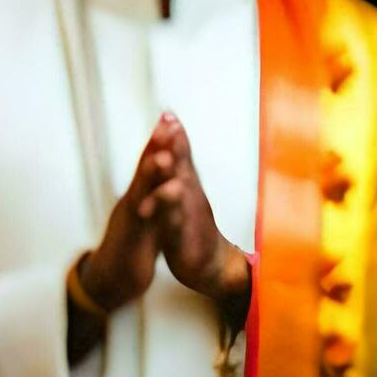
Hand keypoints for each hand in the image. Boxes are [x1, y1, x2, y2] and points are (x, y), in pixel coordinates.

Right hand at [78, 117, 180, 312]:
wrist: (114, 277)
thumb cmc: (133, 242)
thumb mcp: (147, 211)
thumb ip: (153, 189)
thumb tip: (161, 167)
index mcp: (140, 194)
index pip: (150, 162)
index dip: (159, 139)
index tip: (170, 115)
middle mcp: (132, 202)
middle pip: (144, 170)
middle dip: (155, 146)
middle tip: (167, 121)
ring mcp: (130, 221)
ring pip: (141, 194)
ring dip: (151, 175)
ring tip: (164, 157)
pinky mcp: (132, 242)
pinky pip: (141, 226)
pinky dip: (150, 214)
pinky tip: (159, 202)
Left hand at [138, 113, 250, 324]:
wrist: (212, 264)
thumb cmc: (196, 227)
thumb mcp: (188, 194)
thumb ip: (182, 168)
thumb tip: (175, 143)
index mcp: (188, 186)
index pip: (181, 156)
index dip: (175, 135)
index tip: (168, 112)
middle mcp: (191, 197)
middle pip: (183, 167)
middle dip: (177, 145)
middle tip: (171, 123)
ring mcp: (189, 218)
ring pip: (179, 195)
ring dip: (172, 176)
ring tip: (164, 159)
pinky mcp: (184, 240)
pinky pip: (176, 227)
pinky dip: (170, 216)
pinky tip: (163, 207)